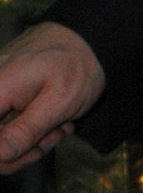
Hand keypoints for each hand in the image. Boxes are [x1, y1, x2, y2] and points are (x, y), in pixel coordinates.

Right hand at [0, 23, 105, 173]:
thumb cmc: (75, 65)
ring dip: (33, 139)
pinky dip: (33, 128)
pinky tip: (54, 118)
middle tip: (57, 133)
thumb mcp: (59, 102)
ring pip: (2, 136)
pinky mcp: (2, 95)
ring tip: (60, 123)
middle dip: (26, 148)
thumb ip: (26, 130)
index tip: (37, 148)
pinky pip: (9, 123)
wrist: (85, 37)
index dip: (5, 155)